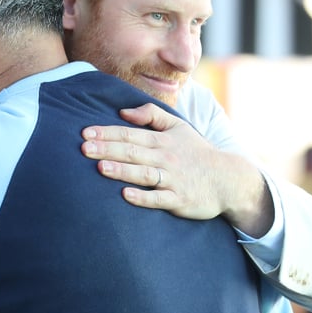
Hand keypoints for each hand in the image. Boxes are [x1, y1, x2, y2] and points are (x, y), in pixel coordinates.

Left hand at [81, 103, 270, 233]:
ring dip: (122, 170)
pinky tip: (125, 195)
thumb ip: (152, 115)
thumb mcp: (178, 127)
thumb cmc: (197, 153)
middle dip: (107, 149)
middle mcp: (166, 158)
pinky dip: (143, 197)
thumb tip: (123, 112)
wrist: (228, 179)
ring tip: (100, 167)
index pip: (130, 133)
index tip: (85, 132)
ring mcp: (173, 180)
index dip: (107, 132)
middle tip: (83, 148)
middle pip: (132, 152)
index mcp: (162, 140)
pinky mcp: (179, 200)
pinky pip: (159, 199)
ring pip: (143, 174)